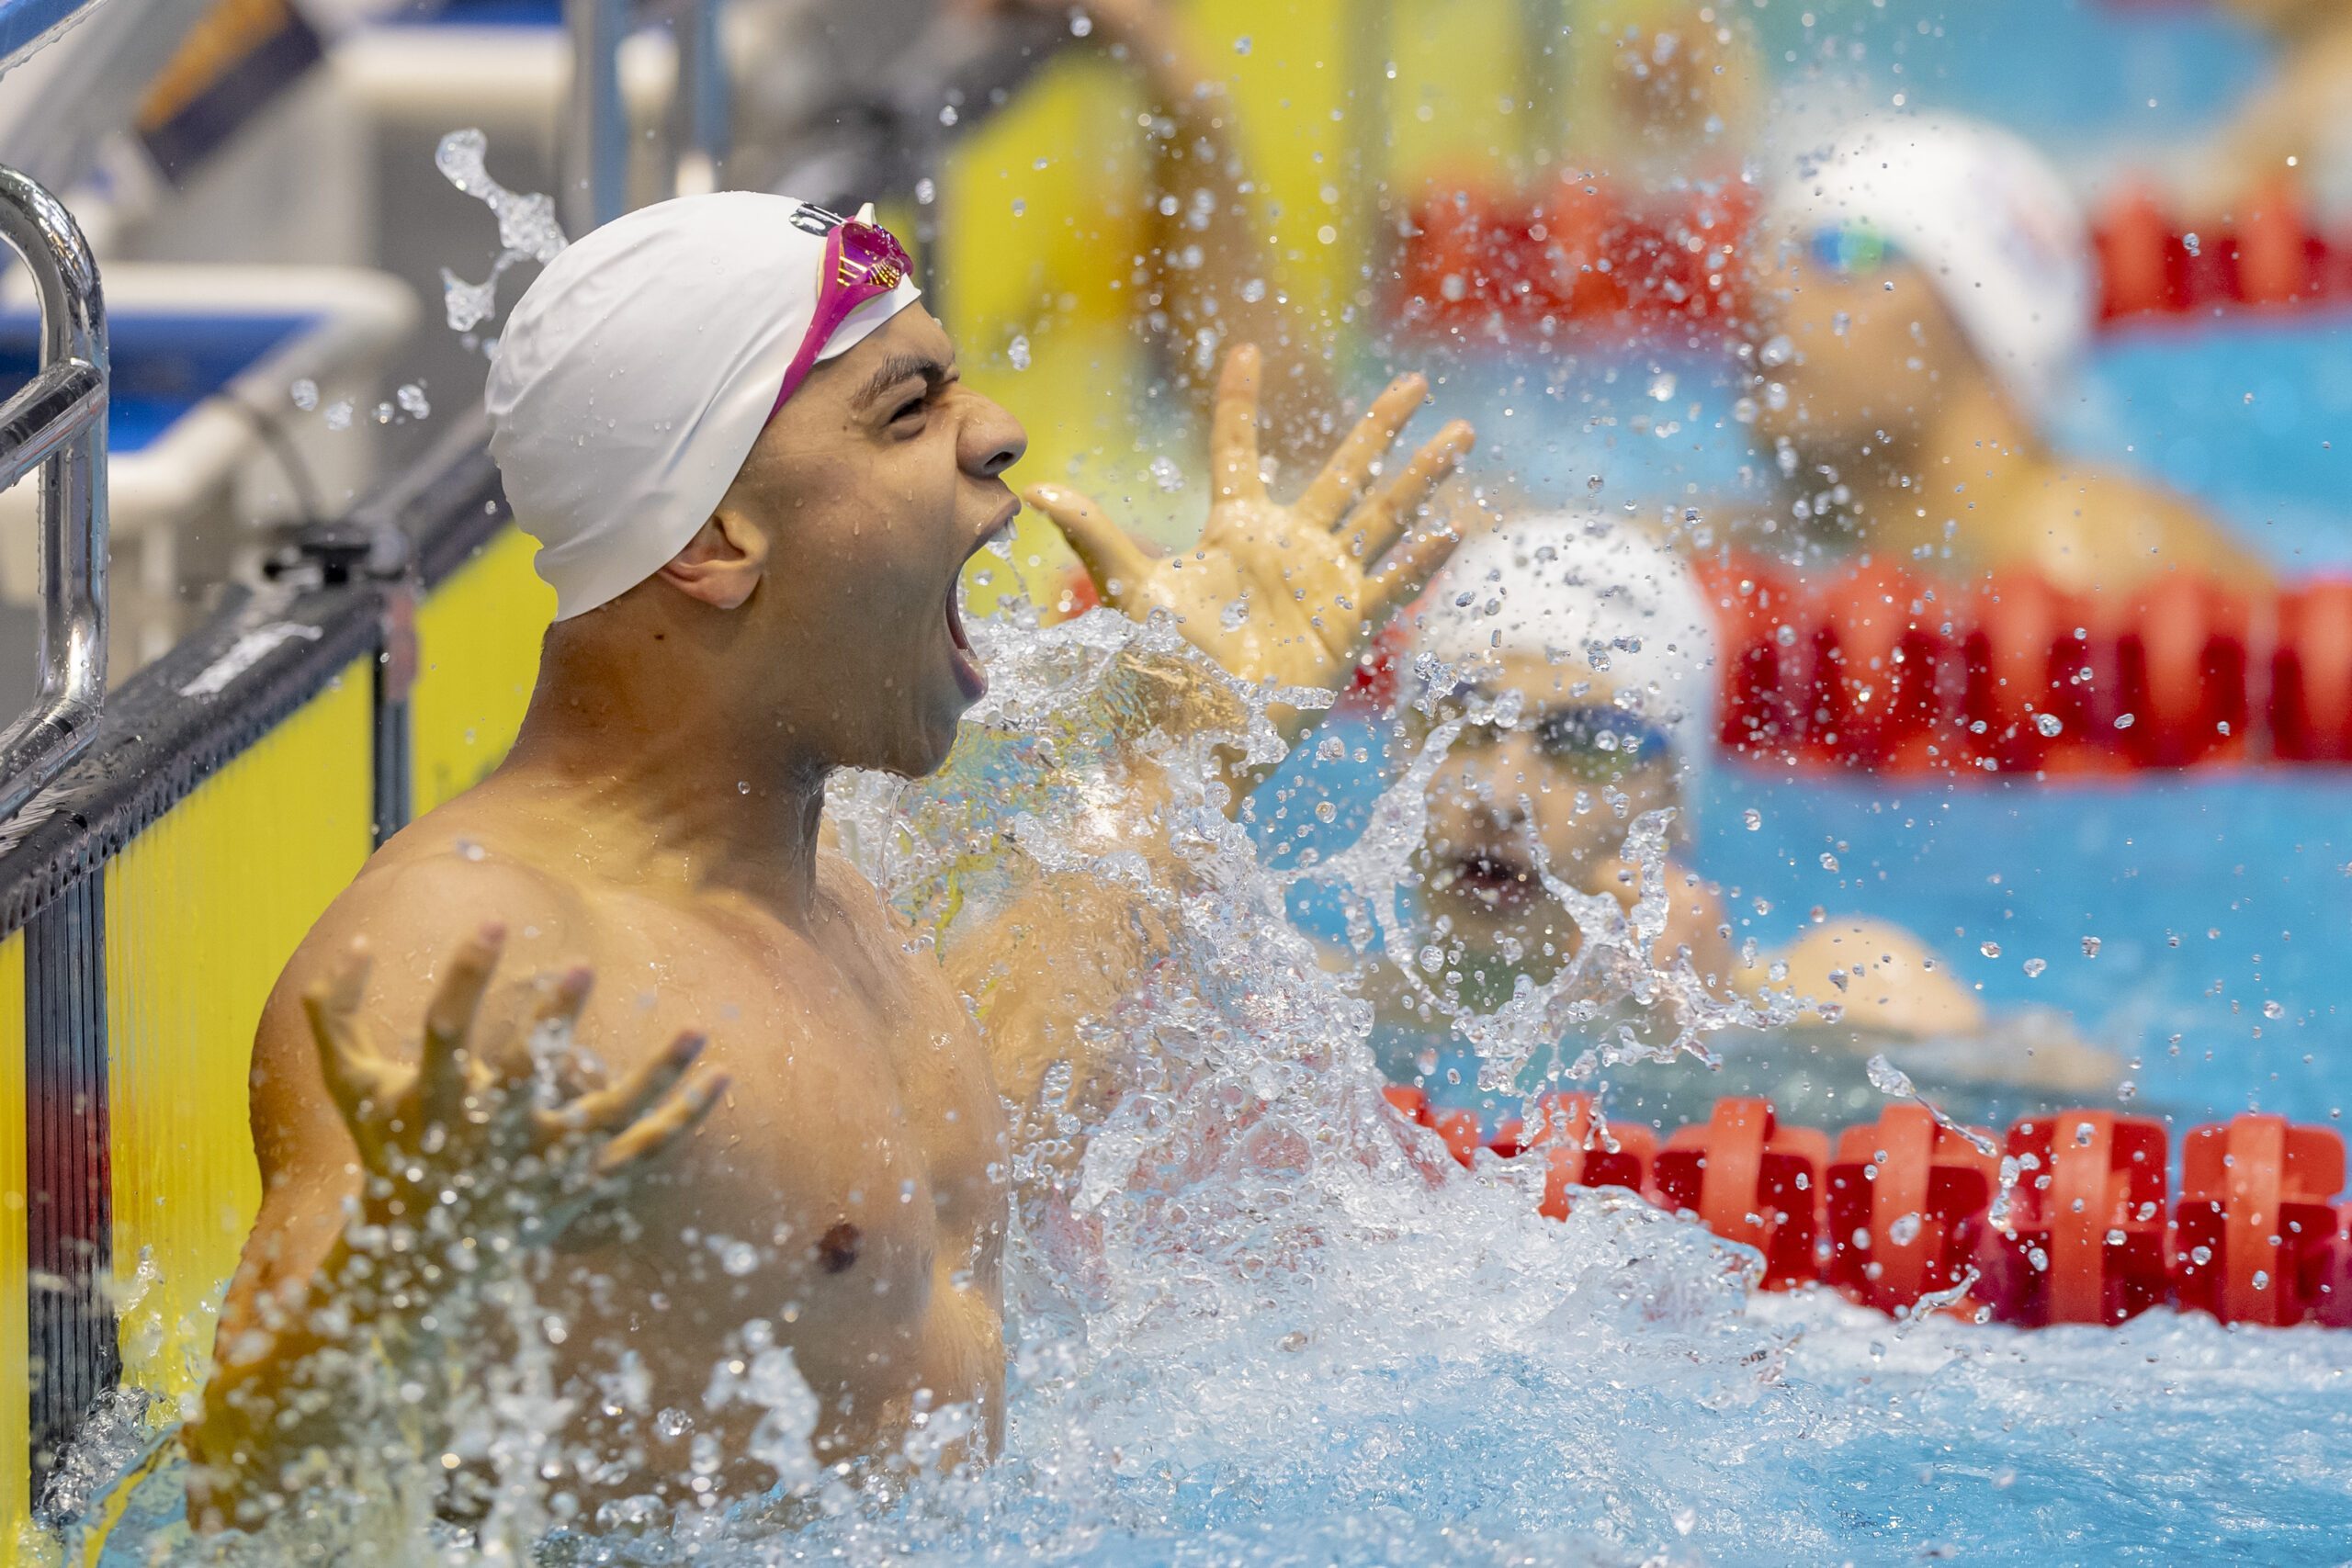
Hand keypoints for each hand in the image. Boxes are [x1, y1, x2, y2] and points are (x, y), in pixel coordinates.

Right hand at [303, 924, 725, 1262]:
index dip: (465, 976)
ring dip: (657, 1075)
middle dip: (551, 1022)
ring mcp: (542, 1166)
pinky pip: (643, 1152)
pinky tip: (720, 1079)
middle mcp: (492, 1136)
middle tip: (583, 965)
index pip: (445, 1031)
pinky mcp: (580, 1188)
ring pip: (608, 1117)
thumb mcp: (349, 1087)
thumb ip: (333, 1015)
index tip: (493, 920)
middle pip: (525, 1077)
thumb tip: (353, 939)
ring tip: (699, 1028)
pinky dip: (684, 1119)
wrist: (422, 1259)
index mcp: (435, 1103)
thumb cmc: (389, 1152)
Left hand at [1027, 344, 1474, 701]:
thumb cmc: (1164, 669)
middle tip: (1417, 383)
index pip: (1238, 449)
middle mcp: (1289, 547)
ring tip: (1461, 434)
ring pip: (1383, 516)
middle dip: (1381, 427)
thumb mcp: (1133, 591)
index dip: (1238, 402)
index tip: (1244, 350)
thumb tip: (1037, 489)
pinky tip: (1455, 531)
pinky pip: (1393, 586)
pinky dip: (1423, 562)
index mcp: (1235, 529)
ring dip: (1423, 477)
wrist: (1199, 736)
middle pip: (1344, 470)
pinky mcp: (1348, 627)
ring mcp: (1324, 585)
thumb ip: (1095, 538)